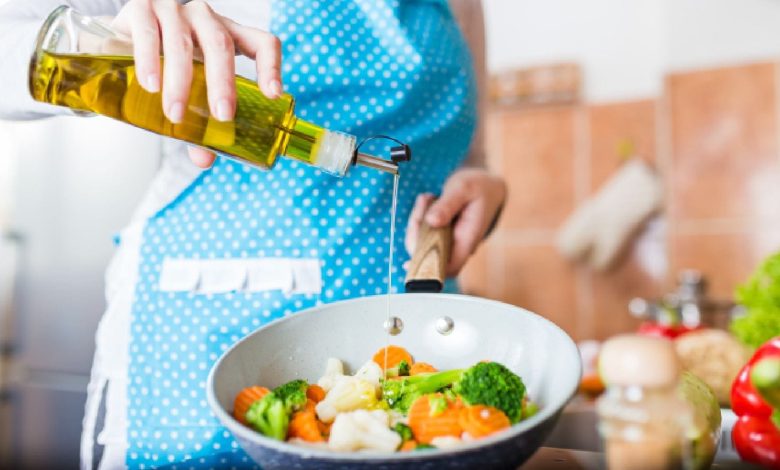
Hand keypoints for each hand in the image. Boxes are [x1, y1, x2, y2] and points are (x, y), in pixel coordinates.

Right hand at [110, 0, 282, 167]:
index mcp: (228, 35)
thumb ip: (199, 125)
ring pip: (183, 44)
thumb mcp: (188, 92)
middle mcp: (205, 19)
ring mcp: (174, 10)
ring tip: (176, 115)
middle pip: (221, 45)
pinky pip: (148, 34)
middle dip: (223, 83)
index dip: (271, 66)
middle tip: (222, 116)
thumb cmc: (165, 65)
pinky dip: (150, 61)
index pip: (261, 42)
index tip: (272, 95)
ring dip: (181, 83)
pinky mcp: (141, 8)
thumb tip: (205, 161)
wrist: (116, 39)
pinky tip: (150, 86)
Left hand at [405, 168, 506, 275]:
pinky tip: (427, 200)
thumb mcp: (463, 189)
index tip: (408, 264)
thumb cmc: (479, 187)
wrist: (486, 186)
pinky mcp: (441, 236)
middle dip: (417, 230)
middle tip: (425, 201)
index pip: (449, 267)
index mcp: (469, 238)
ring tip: (428, 197)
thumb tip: (431, 221)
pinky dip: (418, 218)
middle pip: (429, 254)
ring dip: (417, 221)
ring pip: (422, 244)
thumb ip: (448, 205)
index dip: (429, 270)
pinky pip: (422, 234)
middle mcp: (458, 246)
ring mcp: (449, 242)